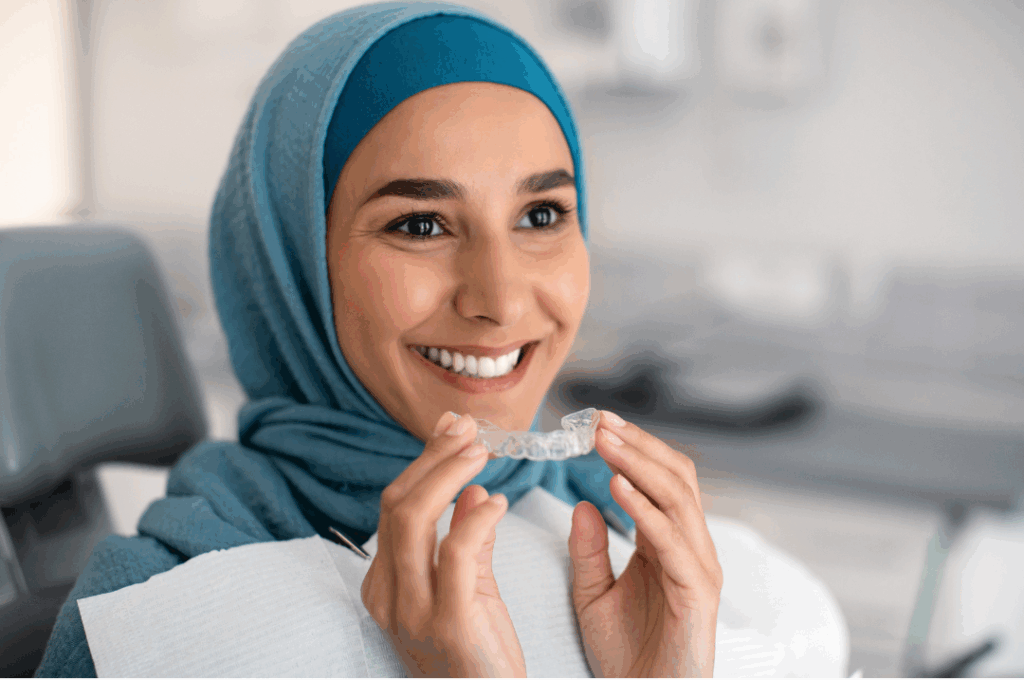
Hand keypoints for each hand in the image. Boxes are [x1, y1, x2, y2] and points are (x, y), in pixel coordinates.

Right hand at [361, 412, 525, 677]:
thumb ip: (465, 540)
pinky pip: (455, 553)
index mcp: (385, 584)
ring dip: (448, 474)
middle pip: (398, 505)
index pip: (395, 507)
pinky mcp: (449, 623)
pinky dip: (476, 518)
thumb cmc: (479, 654)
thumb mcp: (468, 590)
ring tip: (480, 452)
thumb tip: (471, 490)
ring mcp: (413, 611)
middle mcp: (389, 595)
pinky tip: (499, 502)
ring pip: (414, 519)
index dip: (423, 463)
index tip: (453, 430)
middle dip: (433, 458)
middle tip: (468, 430)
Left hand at [568, 411, 722, 677]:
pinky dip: (645, 509)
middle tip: (600, 421)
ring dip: (639, 464)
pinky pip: (672, 540)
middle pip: (676, 477)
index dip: (632, 448)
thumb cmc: (626, 655)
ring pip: (678, 498)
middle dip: (638, 444)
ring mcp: (699, 568)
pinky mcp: (697, 592)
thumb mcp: (592, 594)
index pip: (660, 479)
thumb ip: (588, 550)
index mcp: (669, 544)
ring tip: (604, 441)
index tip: (596, 423)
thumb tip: (582, 503)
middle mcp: (691, 548)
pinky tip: (616, 487)